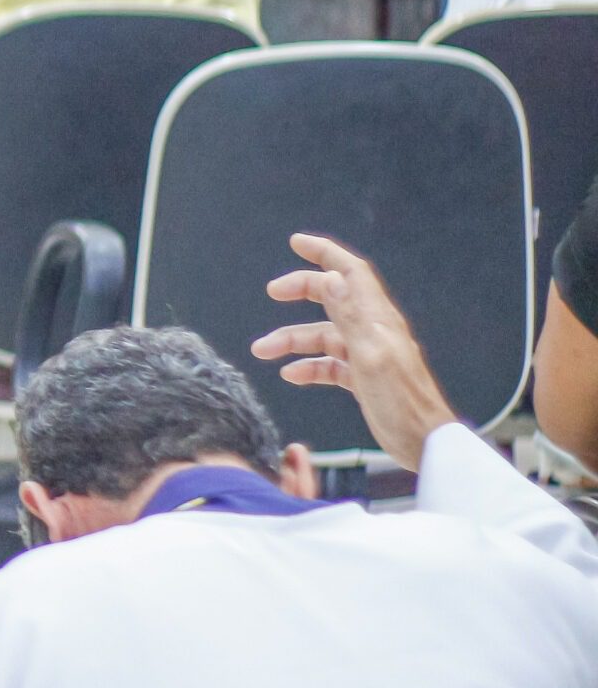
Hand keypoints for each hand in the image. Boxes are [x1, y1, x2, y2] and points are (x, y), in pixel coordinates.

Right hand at [251, 232, 459, 470]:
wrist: (425, 445)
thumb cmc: (402, 404)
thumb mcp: (371, 358)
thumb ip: (350, 317)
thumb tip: (331, 277)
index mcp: (378, 320)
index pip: (351, 273)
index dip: (325, 253)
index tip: (297, 243)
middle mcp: (372, 331)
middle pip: (333, 297)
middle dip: (302, 290)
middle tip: (273, 292)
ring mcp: (367, 354)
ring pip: (323, 335)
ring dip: (292, 339)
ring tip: (262, 350)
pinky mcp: (363, 377)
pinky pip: (329, 363)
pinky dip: (308, 365)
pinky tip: (291, 374)